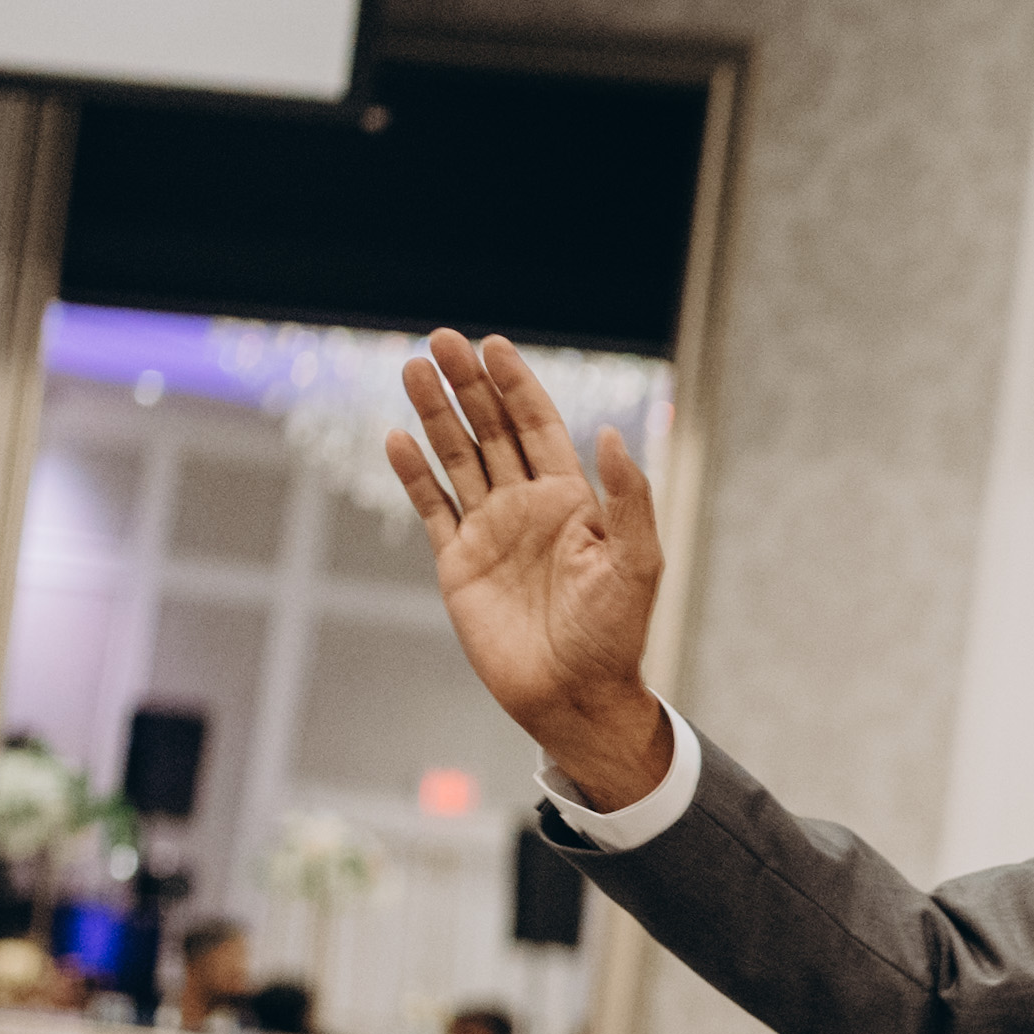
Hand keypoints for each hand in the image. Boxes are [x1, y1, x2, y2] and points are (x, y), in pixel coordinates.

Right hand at [385, 331, 670, 800]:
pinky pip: (431, 507)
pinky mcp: (458, 562)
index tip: (492, 345)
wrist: (573, 694)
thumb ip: (628, 499)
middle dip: (468, 385)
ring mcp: (490, 531)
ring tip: (413, 368)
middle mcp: (528, 506)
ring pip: (457, 458)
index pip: (539, 426)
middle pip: (491, 430)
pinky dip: (414, 474)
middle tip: (441, 339)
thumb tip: (609, 434)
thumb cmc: (614, 633)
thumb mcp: (637, 563)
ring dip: (435, 415)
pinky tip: (396, 437)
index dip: (516, 385)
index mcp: (574, 500)